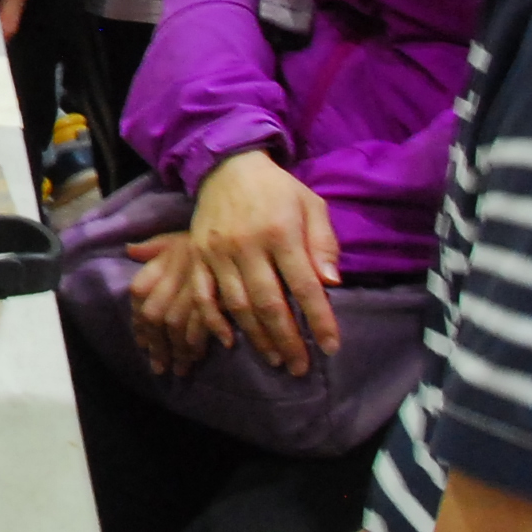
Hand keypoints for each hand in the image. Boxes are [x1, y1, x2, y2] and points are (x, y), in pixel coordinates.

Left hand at [125, 233, 226, 377]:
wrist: (242, 218)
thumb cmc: (211, 232)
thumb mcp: (180, 235)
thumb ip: (155, 247)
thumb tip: (130, 249)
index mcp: (163, 259)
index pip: (139, 294)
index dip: (138, 323)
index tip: (142, 345)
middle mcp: (174, 272)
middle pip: (155, 315)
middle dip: (156, 345)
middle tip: (159, 368)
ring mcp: (195, 284)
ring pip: (176, 324)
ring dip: (177, 351)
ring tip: (180, 370)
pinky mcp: (219, 294)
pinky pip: (202, 324)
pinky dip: (198, 343)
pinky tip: (198, 356)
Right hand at [190, 148, 340, 374]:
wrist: (227, 165)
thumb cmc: (278, 189)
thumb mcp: (312, 205)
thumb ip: (324, 243)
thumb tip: (332, 283)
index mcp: (281, 232)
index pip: (305, 286)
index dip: (319, 320)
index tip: (331, 347)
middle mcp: (248, 245)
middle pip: (269, 303)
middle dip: (287, 340)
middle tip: (299, 367)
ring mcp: (219, 253)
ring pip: (238, 305)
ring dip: (257, 337)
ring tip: (275, 358)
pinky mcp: (198, 255)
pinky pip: (203, 295)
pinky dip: (215, 321)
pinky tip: (230, 341)